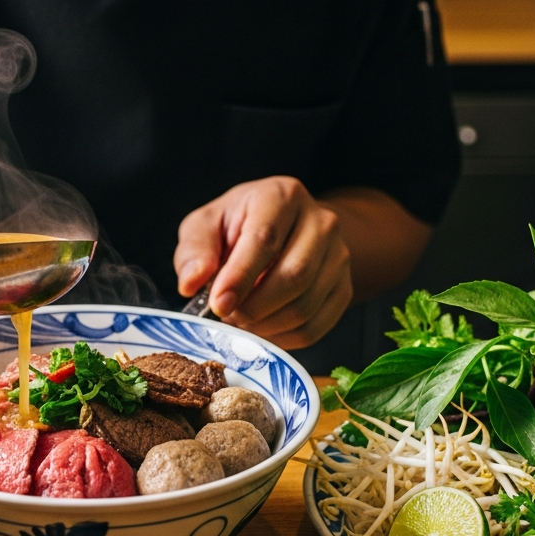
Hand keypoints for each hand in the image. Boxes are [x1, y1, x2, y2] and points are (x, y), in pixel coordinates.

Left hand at [174, 176, 352, 349]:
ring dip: (266, 326)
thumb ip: (195, 250)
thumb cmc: (236, 227)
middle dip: (254, 307)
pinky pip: (316, 326)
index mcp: (282, 196)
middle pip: (294, 275)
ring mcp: (338, 255)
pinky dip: (284, 339)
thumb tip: (191, 282)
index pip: (265, 239)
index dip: (240, 277)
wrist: (282, 229)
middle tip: (227, 317)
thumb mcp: (206, 225)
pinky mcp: (343, 287)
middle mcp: (320, 221)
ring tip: (240, 322)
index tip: (218, 305)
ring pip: (306, 305)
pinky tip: (261, 332)